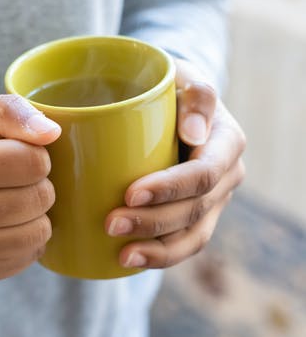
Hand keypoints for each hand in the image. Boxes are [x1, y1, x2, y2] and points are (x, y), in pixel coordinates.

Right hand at [0, 95, 60, 284]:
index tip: (11, 153)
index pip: (34, 162)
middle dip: (34, 183)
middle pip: (41, 197)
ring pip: (40, 232)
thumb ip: (9, 111)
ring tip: (6, 200)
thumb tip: (52, 132)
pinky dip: (23, 239)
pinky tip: (0, 225)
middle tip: (7, 178)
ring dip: (33, 213)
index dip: (31, 153)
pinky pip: (27, 258)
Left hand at [105, 60, 245, 268]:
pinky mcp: (194, 218)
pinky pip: (182, 245)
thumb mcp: (182, 76)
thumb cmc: (170, 86)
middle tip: (110, 223)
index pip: (204, 173)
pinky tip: (126, 260)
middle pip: (195, 210)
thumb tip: (195, 134)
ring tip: (121, 254)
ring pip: (192, 237)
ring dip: (156, 249)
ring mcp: (213, 202)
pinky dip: (157, 257)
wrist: (169, 104)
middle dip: (153, 222)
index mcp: (227, 142)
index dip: (170, 188)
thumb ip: (196, 95)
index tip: (129, 193)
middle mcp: (227, 177)